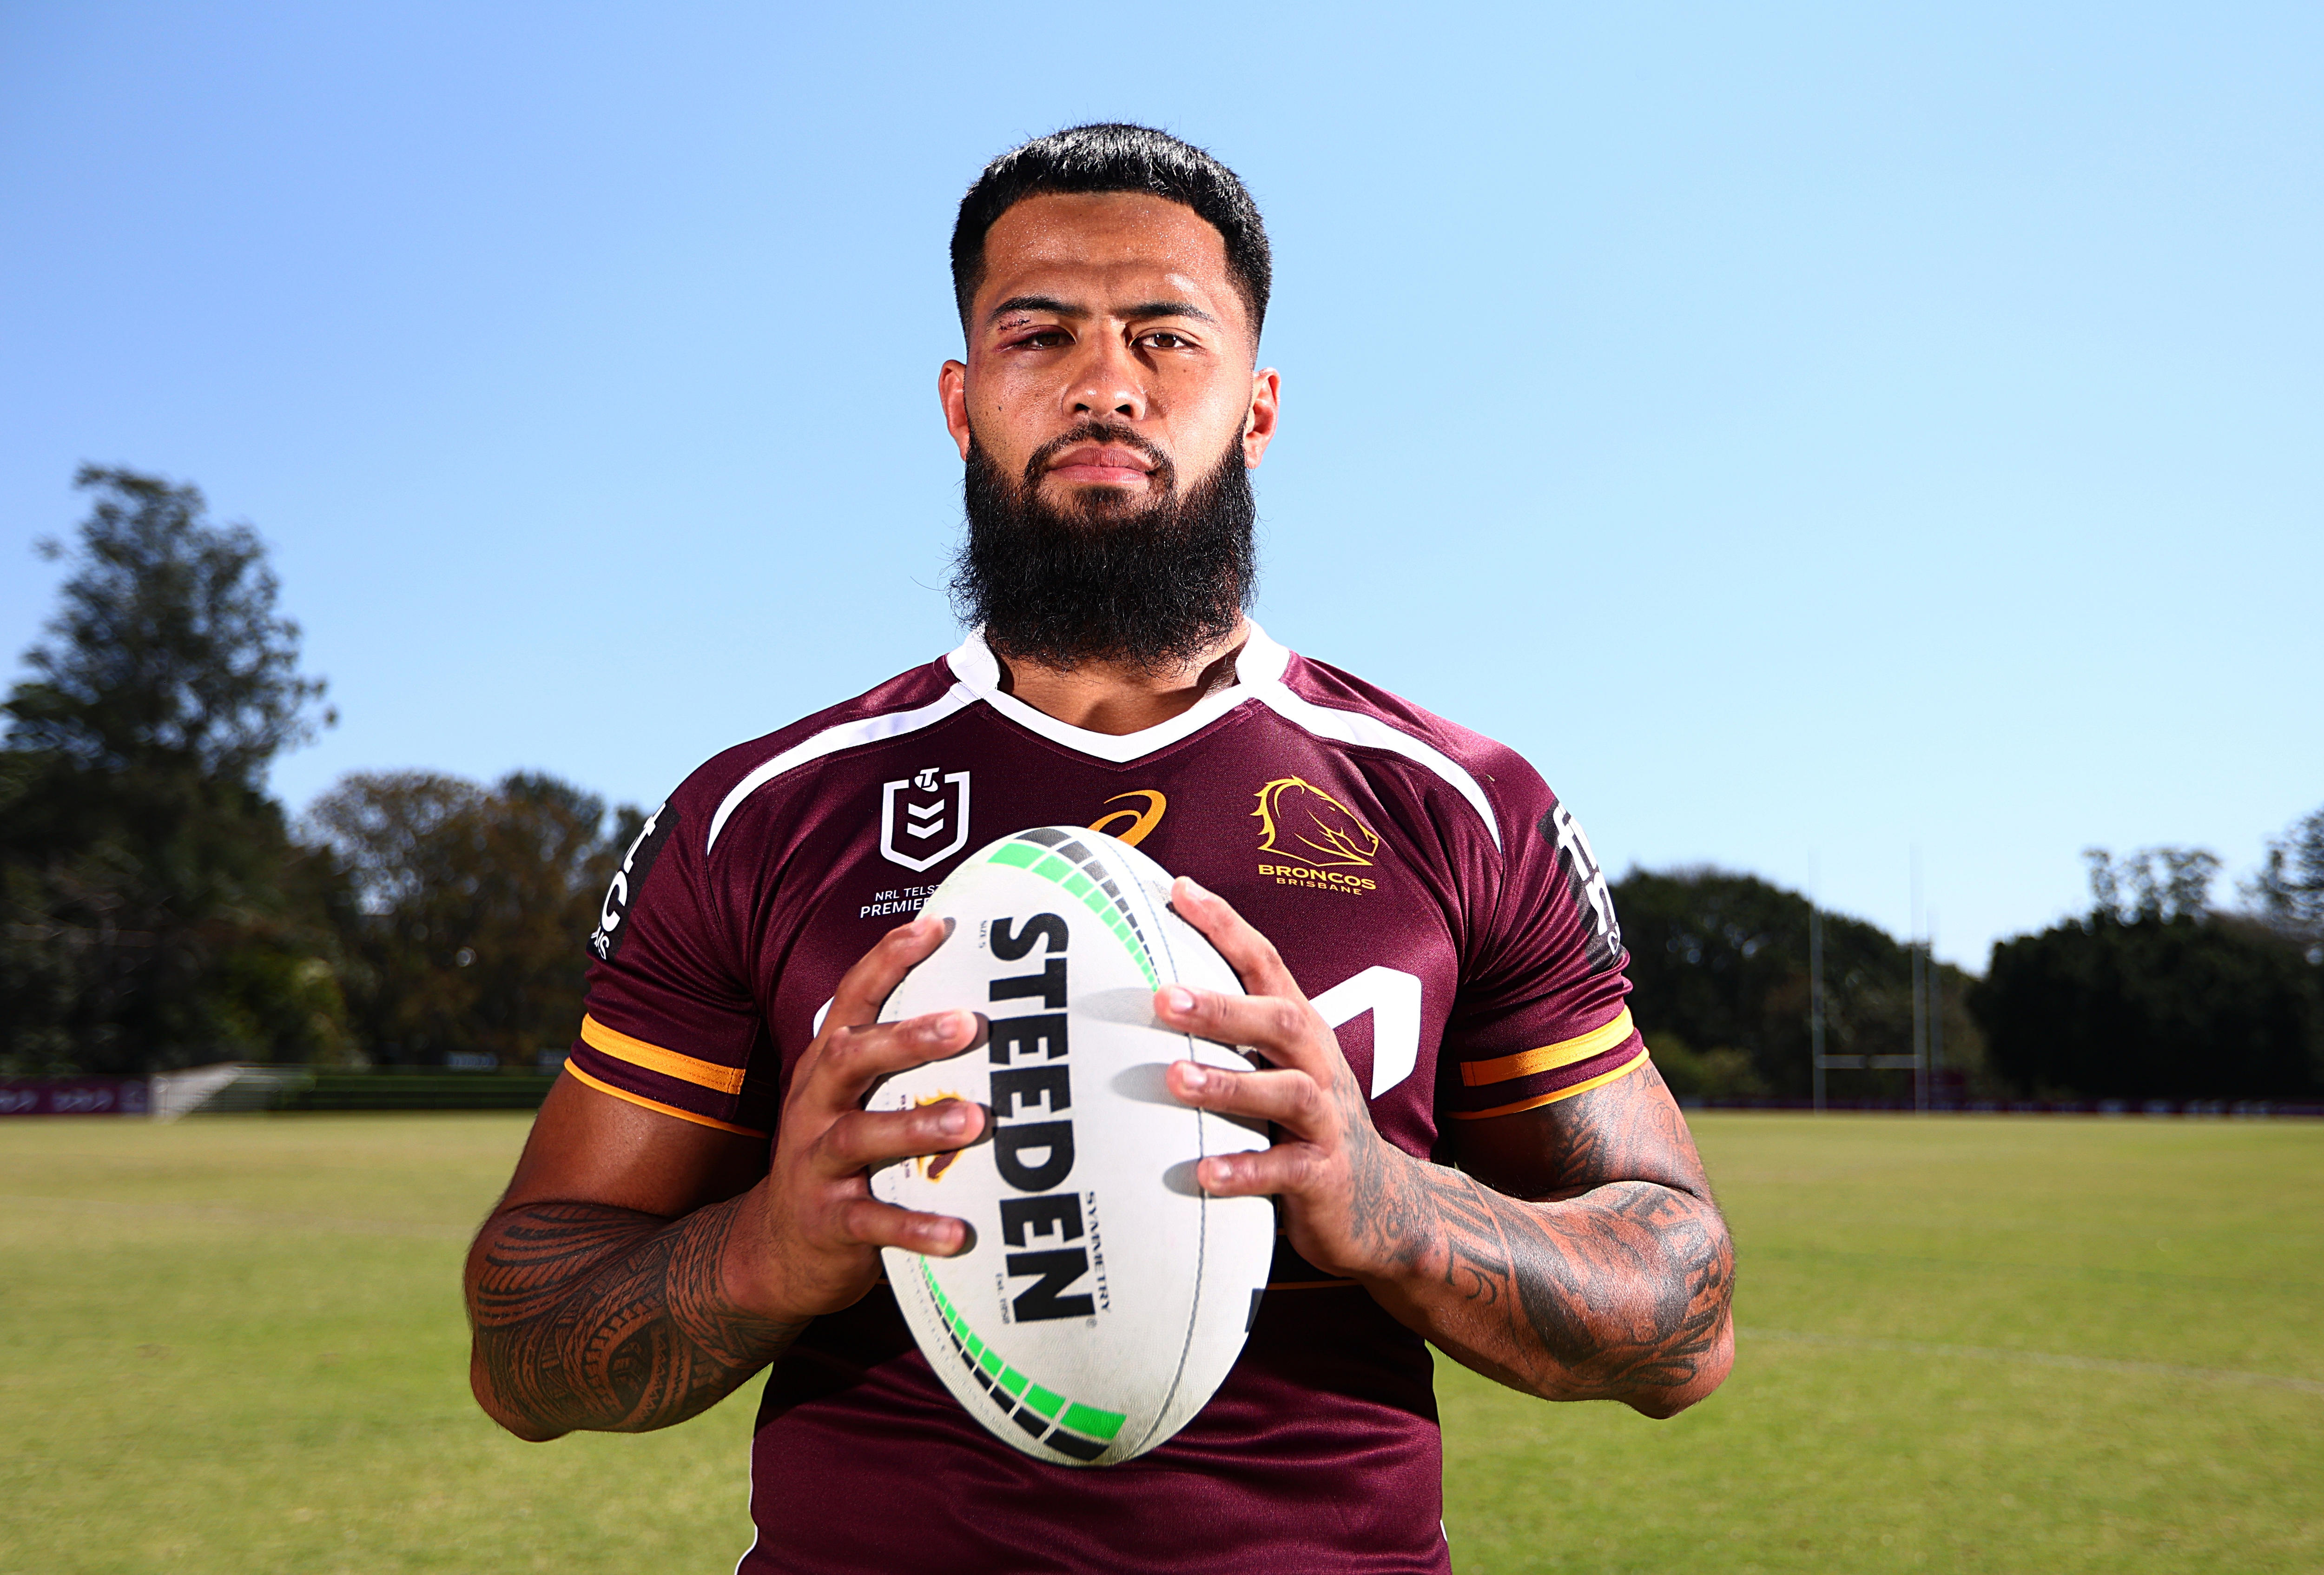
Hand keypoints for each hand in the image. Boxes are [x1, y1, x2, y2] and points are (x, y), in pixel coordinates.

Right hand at [727, 914, 986, 1323]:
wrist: (775, 1250)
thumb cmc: (839, 1158)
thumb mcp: (854, 1102)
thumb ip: (900, 1064)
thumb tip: (985, 1009)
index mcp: (825, 1070)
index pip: (851, 1003)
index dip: (886, 963)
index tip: (933, 927)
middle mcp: (814, 1108)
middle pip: (850, 1059)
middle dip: (906, 1039)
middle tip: (968, 1023)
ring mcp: (816, 1166)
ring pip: (860, 1137)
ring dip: (917, 1127)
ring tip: (973, 1120)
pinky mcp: (829, 1223)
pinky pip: (873, 1223)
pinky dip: (915, 1227)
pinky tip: (960, 1233)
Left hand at [1157, 877, 1421, 1284]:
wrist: (1378, 1202)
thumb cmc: (1302, 1123)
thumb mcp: (1274, 1067)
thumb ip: (1228, 1031)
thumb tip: (1147, 986)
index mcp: (1300, 1031)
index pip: (1265, 964)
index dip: (1227, 926)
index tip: (1179, 890)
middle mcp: (1317, 1065)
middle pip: (1279, 1021)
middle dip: (1222, 1006)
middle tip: (1162, 997)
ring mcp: (1325, 1121)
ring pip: (1285, 1091)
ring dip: (1228, 1084)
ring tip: (1174, 1080)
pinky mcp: (1323, 1176)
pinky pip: (1283, 1171)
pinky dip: (1245, 1171)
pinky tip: (1203, 1173)